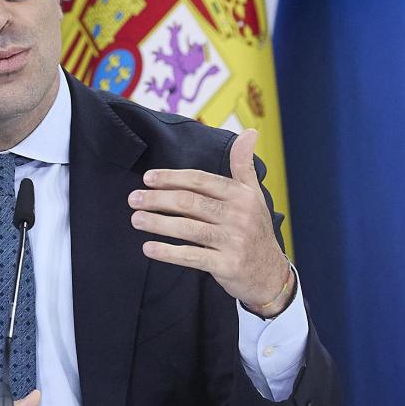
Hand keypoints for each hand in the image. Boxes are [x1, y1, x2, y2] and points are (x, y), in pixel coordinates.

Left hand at [128, 128, 294, 316]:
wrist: (270, 274)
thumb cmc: (255, 230)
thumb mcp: (254, 195)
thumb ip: (244, 165)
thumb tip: (249, 131)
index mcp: (241, 195)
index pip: (200, 181)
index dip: (172, 178)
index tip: (148, 178)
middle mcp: (239, 216)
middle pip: (190, 202)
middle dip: (158, 199)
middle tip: (134, 199)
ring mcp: (233, 241)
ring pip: (188, 228)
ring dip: (158, 223)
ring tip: (136, 219)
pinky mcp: (227, 265)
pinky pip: (192, 256)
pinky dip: (168, 252)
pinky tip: (148, 248)